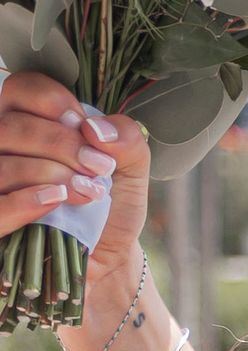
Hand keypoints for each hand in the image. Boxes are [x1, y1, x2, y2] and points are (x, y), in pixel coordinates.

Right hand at [0, 69, 152, 325]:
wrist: (106, 262)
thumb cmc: (110, 208)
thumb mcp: (131, 170)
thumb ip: (126, 139)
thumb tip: (96, 130)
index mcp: (29, 121)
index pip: (21, 88)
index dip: (52, 102)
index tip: (84, 127)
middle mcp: (3, 149)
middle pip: (12, 126)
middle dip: (61, 144)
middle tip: (97, 167)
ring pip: (2, 164)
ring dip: (51, 174)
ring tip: (89, 194)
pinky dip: (26, 200)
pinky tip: (55, 201)